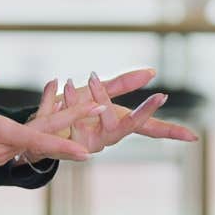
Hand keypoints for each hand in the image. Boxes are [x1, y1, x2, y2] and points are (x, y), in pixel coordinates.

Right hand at [0, 74, 97, 178]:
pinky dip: (41, 131)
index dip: (65, 143)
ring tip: (83, 106)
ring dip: (59, 126)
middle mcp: (4, 148)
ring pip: (37, 139)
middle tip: (101, 108)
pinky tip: (51, 120)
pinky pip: (25, 143)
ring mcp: (0, 153)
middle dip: (75, 123)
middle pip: (46, 136)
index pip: (38, 140)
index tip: (88, 150)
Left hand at [17, 68, 198, 163]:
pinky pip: (56, 121)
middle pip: (123, 127)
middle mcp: (104, 139)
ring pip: (85, 127)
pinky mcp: (58, 143)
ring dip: (80, 103)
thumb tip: (152, 71)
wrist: (45, 127)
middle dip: (134, 110)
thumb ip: (124, 84)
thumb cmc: (77, 110)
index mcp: (118, 127)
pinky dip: (52, 99)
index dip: (168, 127)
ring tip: (79, 79)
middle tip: (150, 93)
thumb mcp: (102, 93)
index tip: (169, 99)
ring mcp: (82, 143)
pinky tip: (54, 82)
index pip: (149, 128)